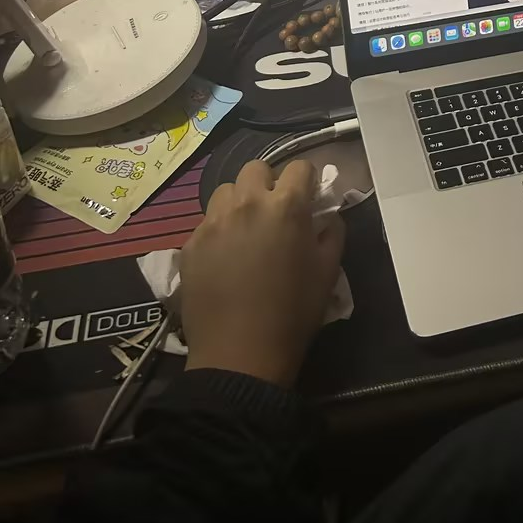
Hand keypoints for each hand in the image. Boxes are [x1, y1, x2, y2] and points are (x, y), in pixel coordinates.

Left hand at [179, 159, 345, 387]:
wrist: (241, 355)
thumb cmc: (293, 313)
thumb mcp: (328, 271)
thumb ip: (332, 232)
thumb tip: (326, 215)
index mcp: (286, 206)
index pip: (299, 167)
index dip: (307, 180)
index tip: (308, 199)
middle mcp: (247, 203)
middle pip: (255, 168)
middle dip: (268, 183)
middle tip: (274, 212)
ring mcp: (213, 222)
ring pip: (225, 191)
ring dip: (239, 202)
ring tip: (246, 230)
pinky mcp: (190, 244)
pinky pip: (206, 222)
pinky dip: (219, 230)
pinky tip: (225, 258)